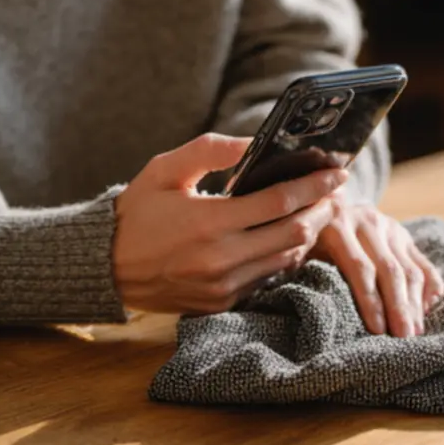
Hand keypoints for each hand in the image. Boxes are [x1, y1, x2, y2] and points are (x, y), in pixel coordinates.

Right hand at [113, 133, 346, 313]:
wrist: (106, 267)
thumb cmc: (137, 211)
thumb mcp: (164, 170)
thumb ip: (210, 151)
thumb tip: (254, 142)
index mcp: (208, 222)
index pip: (279, 202)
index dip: (314, 186)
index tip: (337, 172)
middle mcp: (220, 259)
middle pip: (293, 233)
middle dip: (322, 210)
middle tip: (335, 192)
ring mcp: (223, 285)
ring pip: (286, 259)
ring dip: (308, 235)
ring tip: (317, 211)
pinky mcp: (222, 302)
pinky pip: (267, 278)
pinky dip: (284, 257)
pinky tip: (288, 237)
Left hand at [309, 197, 443, 337]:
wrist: (324, 205)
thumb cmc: (306, 240)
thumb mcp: (296, 249)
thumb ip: (299, 268)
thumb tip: (307, 303)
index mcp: (336, 225)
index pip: (359, 267)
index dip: (370, 300)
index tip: (377, 330)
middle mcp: (367, 221)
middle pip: (390, 270)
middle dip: (399, 308)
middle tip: (404, 339)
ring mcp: (389, 226)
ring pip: (410, 269)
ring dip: (415, 304)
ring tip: (415, 332)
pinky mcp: (404, 234)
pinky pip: (423, 263)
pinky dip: (429, 287)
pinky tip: (427, 310)